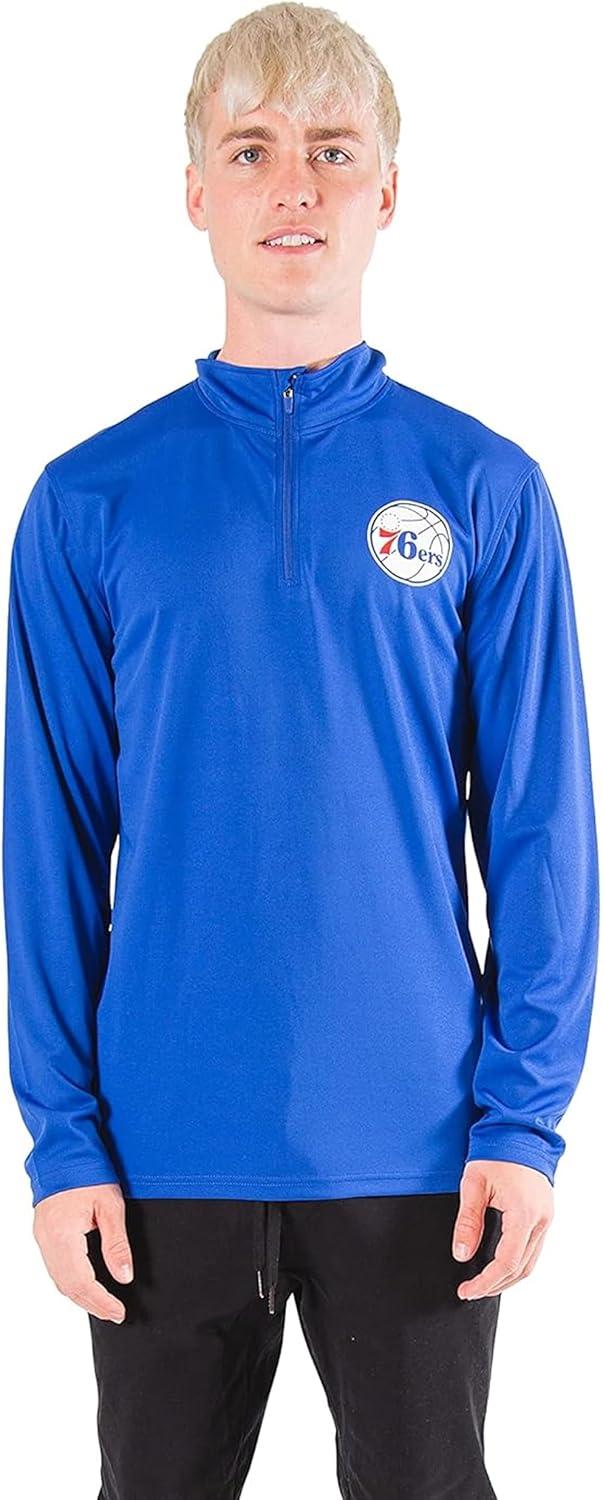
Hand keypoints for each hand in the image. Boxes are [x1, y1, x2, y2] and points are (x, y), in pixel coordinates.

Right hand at [33, 1183, 133, 1322]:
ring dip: (80, 1296)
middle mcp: (48, 1240)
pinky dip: (70, 1281)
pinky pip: (54, 1267)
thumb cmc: (88, 1171)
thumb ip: (117, 1244)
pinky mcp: (43, 1231)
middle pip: (67, 1286)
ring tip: (103, 1304)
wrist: (64, 1148)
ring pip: (58, 1279)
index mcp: (64, 1236)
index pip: (82, 1282)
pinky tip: (85, 1284)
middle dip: (92, 1304)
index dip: (102, 1302)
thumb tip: (124, 1277)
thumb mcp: (111, 1206)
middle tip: (115, 1314)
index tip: (119, 1312)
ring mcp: (42, 1237)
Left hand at [451, 1159, 553, 1299]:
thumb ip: (467, 1221)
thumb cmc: (495, 1152)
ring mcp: (546, 1218)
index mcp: (523, 1213)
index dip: (485, 1282)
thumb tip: (461, 1255)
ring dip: (507, 1278)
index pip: (506, 1263)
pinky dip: (517, 1262)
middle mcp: (540, 1220)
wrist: (519, 1130)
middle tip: (470, 1291)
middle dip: (495, 1285)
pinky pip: (534, 1249)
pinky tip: (499, 1264)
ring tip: (482, 1283)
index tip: (466, 1290)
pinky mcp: (544, 1214)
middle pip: (521, 1269)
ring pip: (530, 1262)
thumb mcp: (473, 1183)